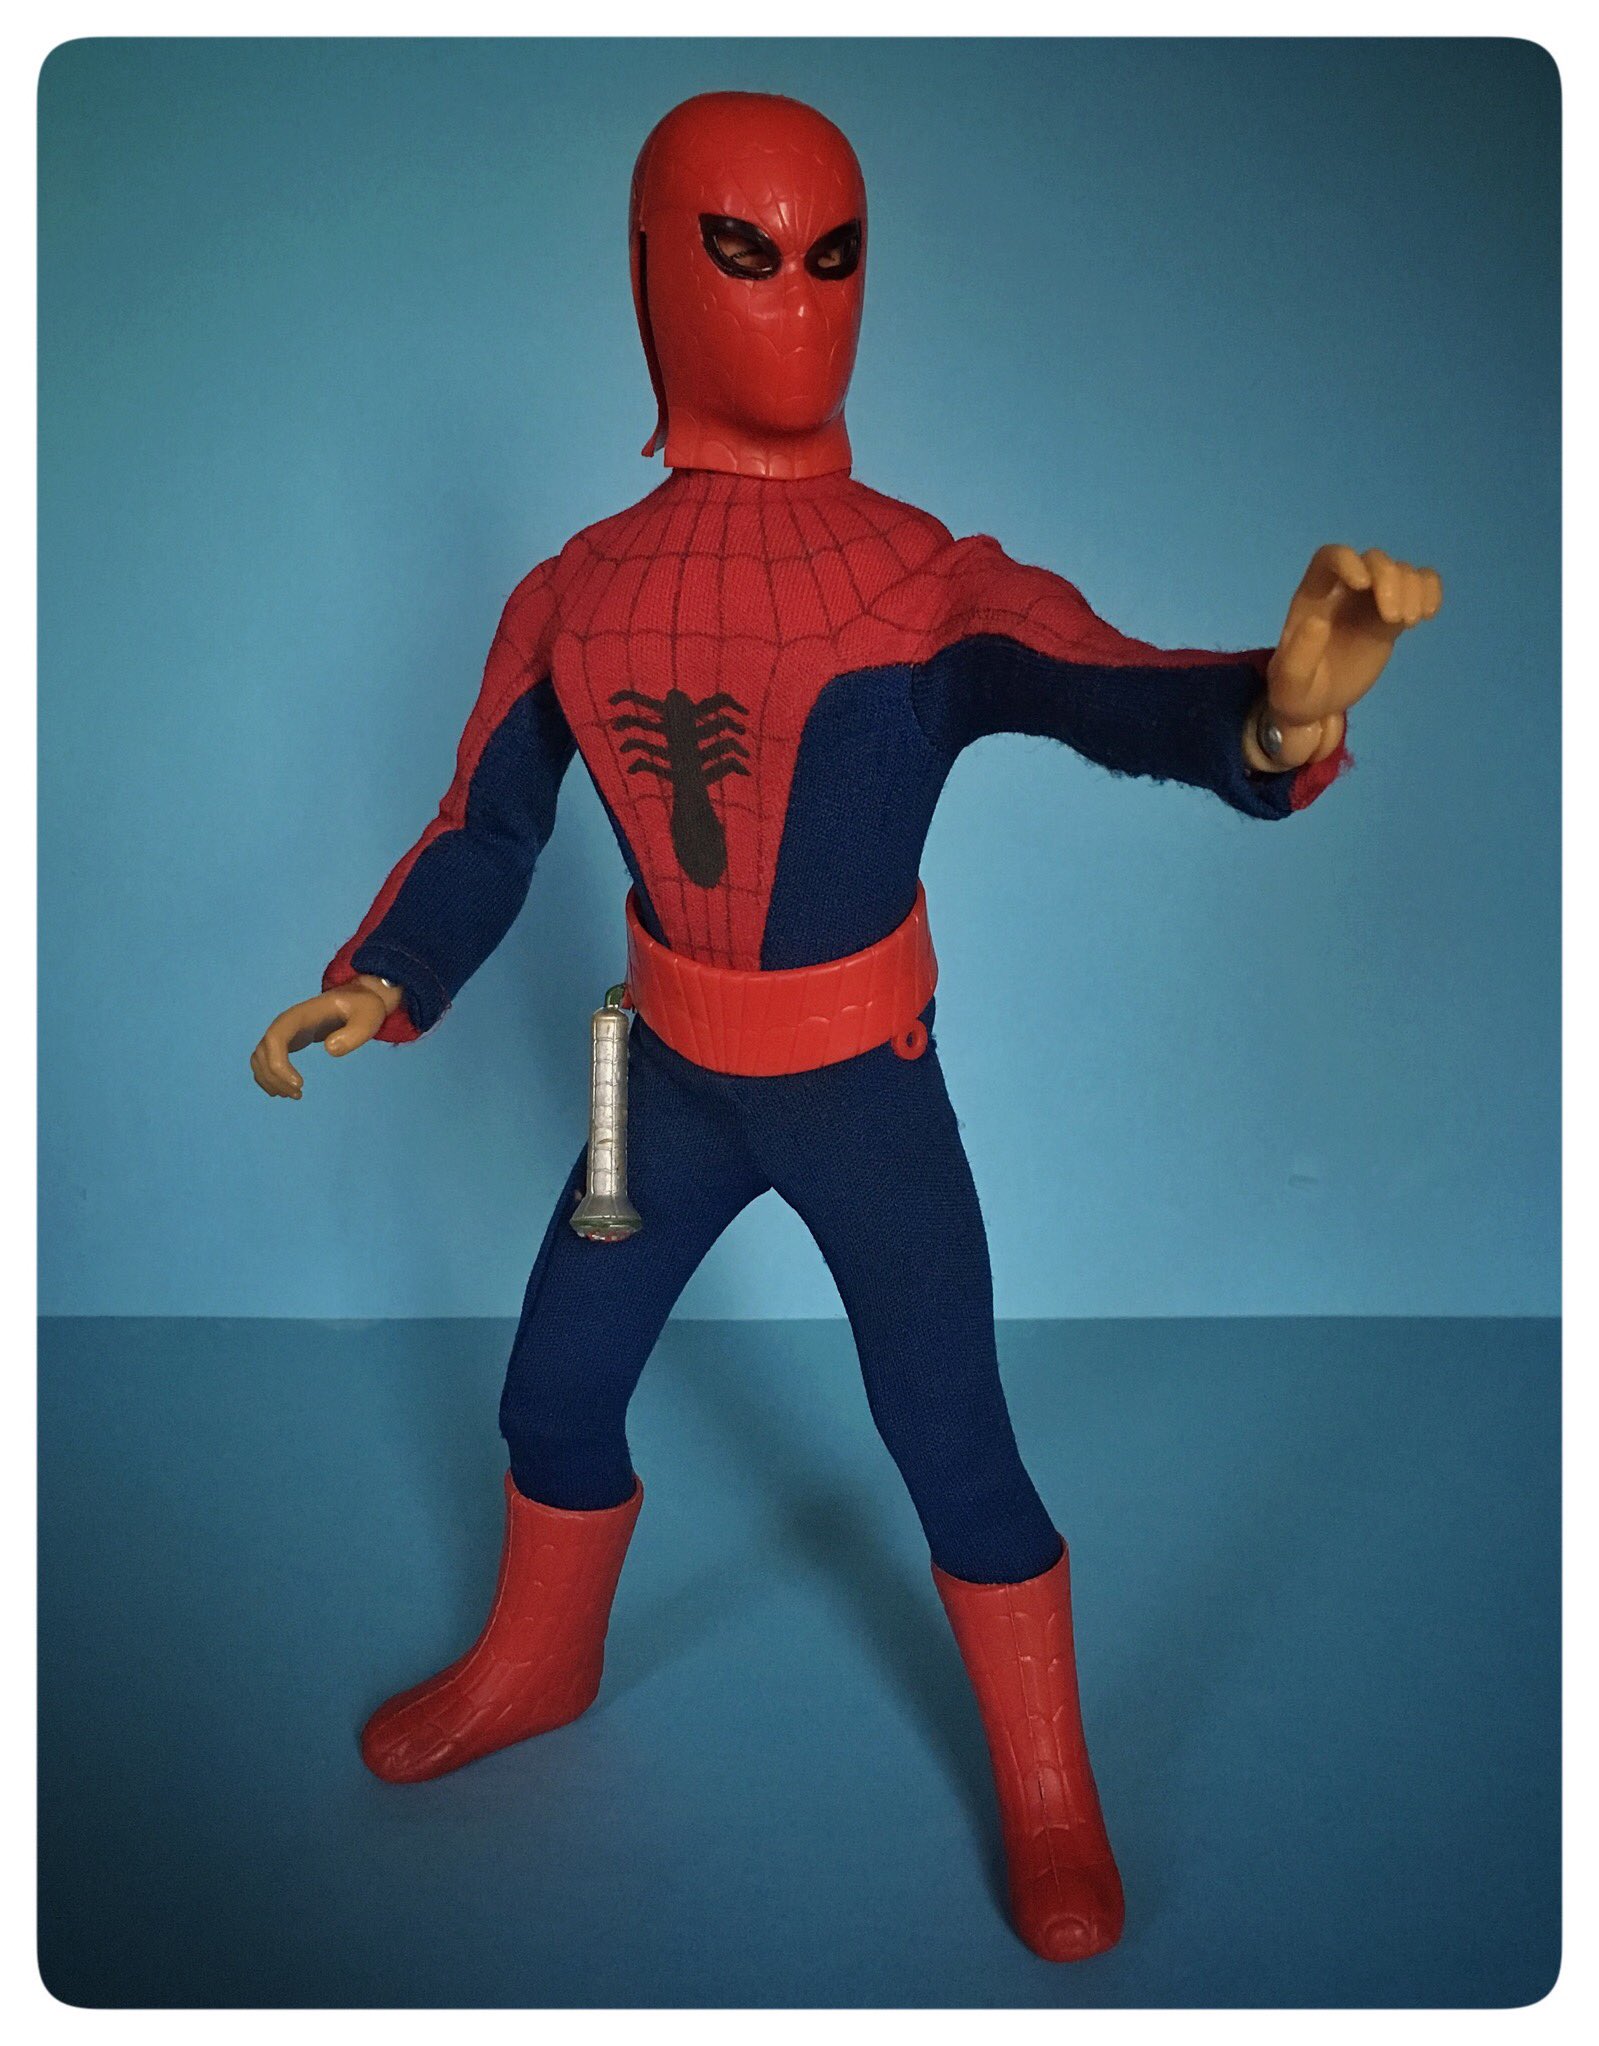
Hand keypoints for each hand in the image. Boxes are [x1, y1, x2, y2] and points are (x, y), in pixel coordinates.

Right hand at [250, 975, 403, 1098]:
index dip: (279, 1063)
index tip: (300, 1084)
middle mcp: (286, 1023)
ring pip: (259, 1058)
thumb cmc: (363, 1007)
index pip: (276, 1037)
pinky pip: (264, 1060)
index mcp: (301, 1015)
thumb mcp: (369, 1016)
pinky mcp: (286, 1041)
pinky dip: (267, 1078)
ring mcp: (284, 1032)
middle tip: (299, 1094)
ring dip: (269, 1080)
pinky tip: (282, 1092)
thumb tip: (330, 1049)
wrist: (356, 999)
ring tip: (294, 1095)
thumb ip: (354, 1033)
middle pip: (263, 1051)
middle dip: (275, 1077)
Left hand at [1244, 545, 1442, 770]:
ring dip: (1413, 588)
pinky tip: (1427, 615)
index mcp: (1314, 596)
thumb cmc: (1297, 691)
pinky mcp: (1392, 617)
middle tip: (1395, 620)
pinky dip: (1429, 591)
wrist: (1317, 707)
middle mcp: (1345, 590)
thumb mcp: (1289, 682)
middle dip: (1390, 580)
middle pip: (1374, 560)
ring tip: (1408, 623)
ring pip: (1400, 570)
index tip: (1363, 584)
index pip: (1330, 557)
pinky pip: (1419, 586)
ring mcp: (1371, 601)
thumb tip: (1319, 622)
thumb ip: (1299, 654)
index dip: (1348, 560)